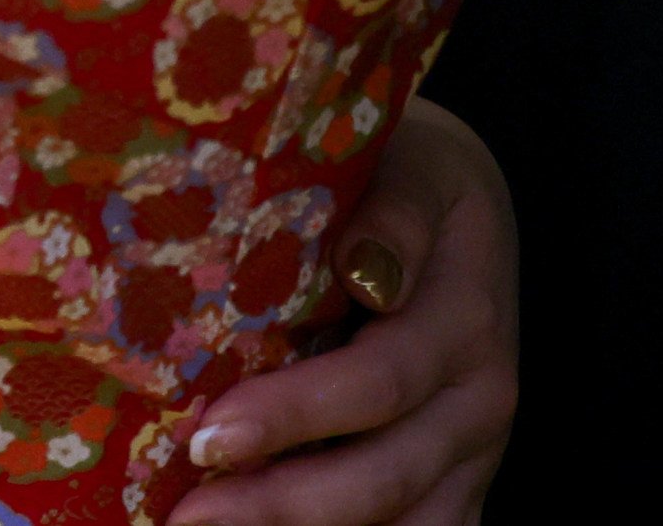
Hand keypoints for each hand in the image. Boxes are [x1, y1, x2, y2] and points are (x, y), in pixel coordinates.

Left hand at [167, 95, 517, 525]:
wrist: (473, 217)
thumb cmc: (414, 184)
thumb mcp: (415, 171)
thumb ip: (392, 215)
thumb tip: (361, 267)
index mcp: (462, 321)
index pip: (376, 384)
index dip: (294, 417)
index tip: (209, 434)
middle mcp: (477, 401)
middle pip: (382, 475)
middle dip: (280, 503)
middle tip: (185, 515)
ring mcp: (474, 455)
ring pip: (402, 524)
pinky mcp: (458, 484)